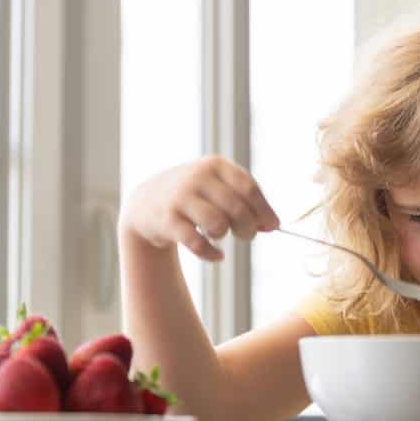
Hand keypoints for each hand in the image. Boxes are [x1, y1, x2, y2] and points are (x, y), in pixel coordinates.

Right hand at [119, 156, 279, 260]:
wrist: (146, 203)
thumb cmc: (194, 196)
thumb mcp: (217, 188)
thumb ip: (245, 202)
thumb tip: (273, 225)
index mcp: (215, 165)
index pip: (248, 188)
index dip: (264, 210)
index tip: (273, 227)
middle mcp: (197, 177)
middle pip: (237, 208)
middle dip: (248, 228)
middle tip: (247, 235)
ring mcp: (180, 198)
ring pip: (217, 225)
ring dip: (224, 236)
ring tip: (220, 234)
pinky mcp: (167, 221)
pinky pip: (198, 244)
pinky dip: (211, 254)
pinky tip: (216, 255)